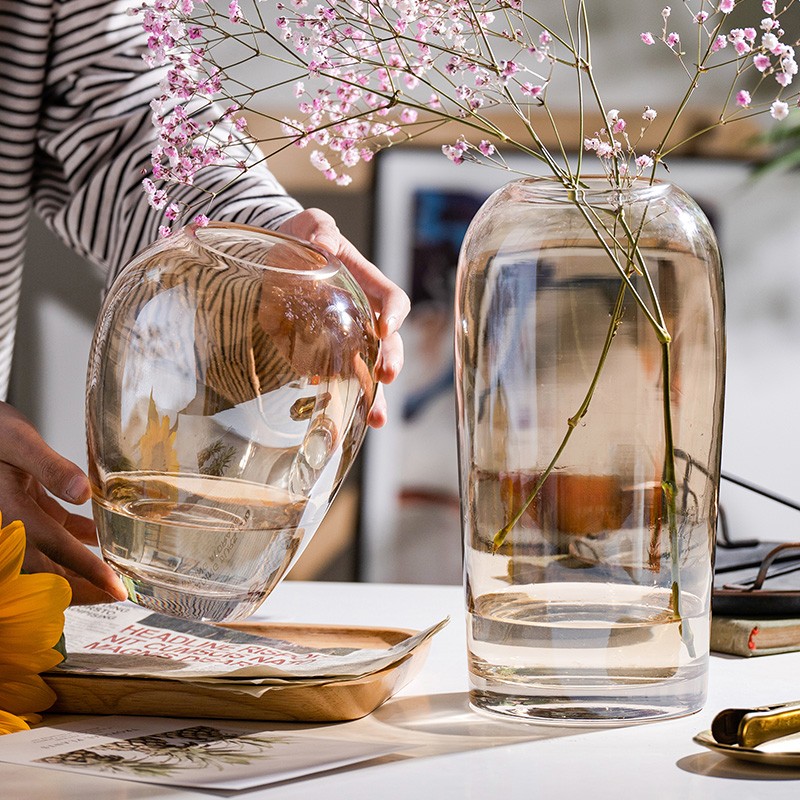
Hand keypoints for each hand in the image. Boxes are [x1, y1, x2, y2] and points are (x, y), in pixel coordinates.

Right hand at [0, 402, 126, 603]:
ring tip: (116, 572)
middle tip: (120, 593)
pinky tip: (98, 536)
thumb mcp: (18, 441)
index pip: (53, 550)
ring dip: (81, 567)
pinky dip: (75, 538)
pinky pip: (51, 533)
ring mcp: (16, 519)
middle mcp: (10, 523)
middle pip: (47, 568)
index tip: (113, 588)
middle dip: (84, 585)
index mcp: (9, 511)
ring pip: (50, 555)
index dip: (86, 572)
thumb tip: (82, 492)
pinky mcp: (25, 507)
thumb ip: (50, 467)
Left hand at [278, 209, 409, 427]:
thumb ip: (319, 229)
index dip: (394, 314)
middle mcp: (363, 317)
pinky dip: (337, 403)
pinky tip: (334, 421)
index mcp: (367, 284)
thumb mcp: (310, 226)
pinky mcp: (322, 356)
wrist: (274, 258)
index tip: (385, 329)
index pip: (392, 299)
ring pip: (368, 371)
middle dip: (391, 361)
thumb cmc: (301, 238)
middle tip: (386, 377)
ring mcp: (345, 340)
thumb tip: (323, 245)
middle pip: (389, 344)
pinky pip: (336, 382)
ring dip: (375, 397)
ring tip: (375, 419)